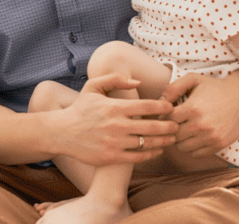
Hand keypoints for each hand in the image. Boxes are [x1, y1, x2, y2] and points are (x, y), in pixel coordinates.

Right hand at [56, 74, 176, 165]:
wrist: (62, 132)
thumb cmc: (80, 109)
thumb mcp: (93, 87)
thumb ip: (115, 79)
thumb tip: (138, 82)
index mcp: (114, 107)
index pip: (147, 106)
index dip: (163, 106)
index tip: (170, 107)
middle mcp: (116, 125)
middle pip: (153, 126)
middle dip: (169, 126)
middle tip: (177, 125)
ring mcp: (115, 142)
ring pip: (148, 143)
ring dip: (164, 141)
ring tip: (171, 138)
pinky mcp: (112, 157)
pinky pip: (138, 157)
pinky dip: (151, 153)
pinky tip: (157, 150)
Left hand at [161, 72, 238, 156]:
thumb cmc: (214, 87)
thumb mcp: (193, 79)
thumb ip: (173, 88)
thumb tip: (159, 102)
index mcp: (192, 109)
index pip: (167, 120)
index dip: (163, 117)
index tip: (166, 115)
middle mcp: (201, 125)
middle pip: (173, 135)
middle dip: (170, 130)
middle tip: (173, 124)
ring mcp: (211, 137)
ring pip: (182, 147)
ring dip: (180, 140)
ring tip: (183, 130)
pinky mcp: (219, 144)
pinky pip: (196, 154)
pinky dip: (192, 148)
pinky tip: (194, 137)